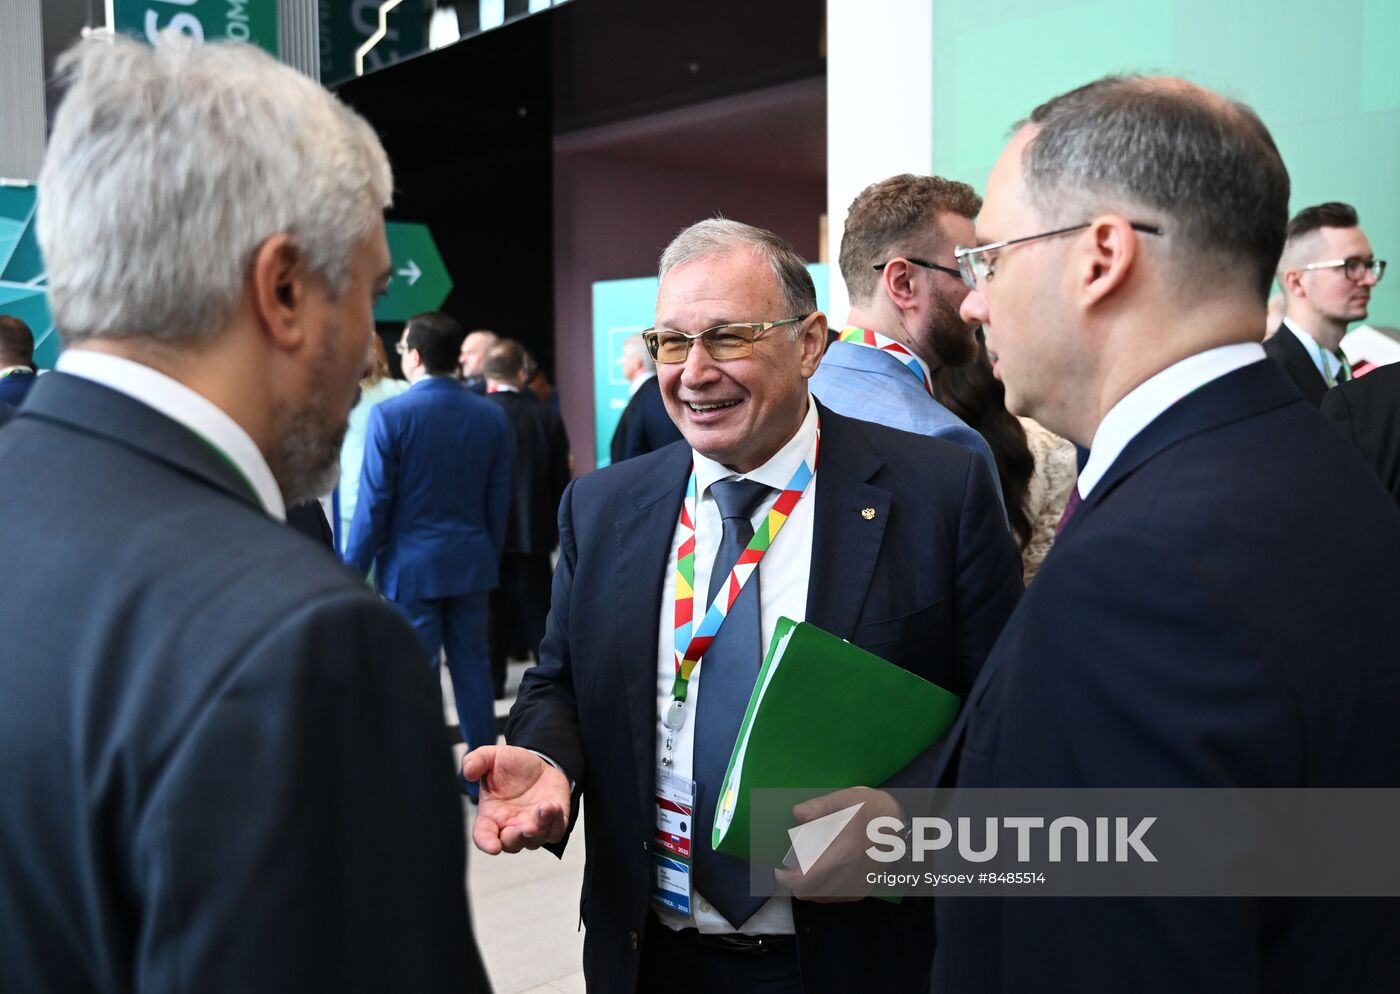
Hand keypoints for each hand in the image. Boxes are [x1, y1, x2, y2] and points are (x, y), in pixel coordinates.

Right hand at [463, 745, 571, 854]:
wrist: (537, 763)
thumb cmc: (510, 766)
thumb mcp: (490, 757)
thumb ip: (476, 761)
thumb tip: (468, 772)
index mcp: (490, 816)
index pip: (483, 836)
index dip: (486, 843)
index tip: (493, 847)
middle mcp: (509, 826)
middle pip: (511, 843)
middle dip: (519, 837)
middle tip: (527, 827)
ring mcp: (532, 828)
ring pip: (535, 840)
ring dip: (542, 826)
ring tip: (546, 807)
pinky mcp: (552, 824)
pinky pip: (555, 832)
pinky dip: (556, 823)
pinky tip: (554, 806)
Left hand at [774, 786, 903, 902]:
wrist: (898, 823)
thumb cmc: (868, 808)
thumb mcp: (844, 799)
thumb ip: (819, 807)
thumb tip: (797, 813)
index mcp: (843, 855)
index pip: (805, 881)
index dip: (787, 879)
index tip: (780, 869)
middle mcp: (850, 876)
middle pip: (809, 893)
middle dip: (795, 882)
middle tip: (792, 866)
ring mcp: (858, 886)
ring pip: (821, 898)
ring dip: (809, 887)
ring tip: (807, 867)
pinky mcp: (863, 890)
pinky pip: (835, 898)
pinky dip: (824, 890)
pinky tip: (825, 872)